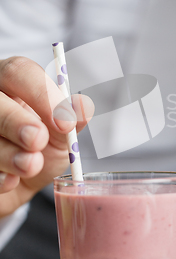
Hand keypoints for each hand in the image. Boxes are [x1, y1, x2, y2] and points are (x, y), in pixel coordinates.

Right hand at [0, 56, 93, 216]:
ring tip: (30, 166)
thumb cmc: (38, 152)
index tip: (64, 121)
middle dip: (17, 121)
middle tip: (38, 140)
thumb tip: (83, 107)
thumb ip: (70, 122)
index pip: (20, 72)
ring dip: (9, 154)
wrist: (19, 186)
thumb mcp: (60, 138)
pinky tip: (10, 181)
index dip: (42, 94)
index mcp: (13, 85)